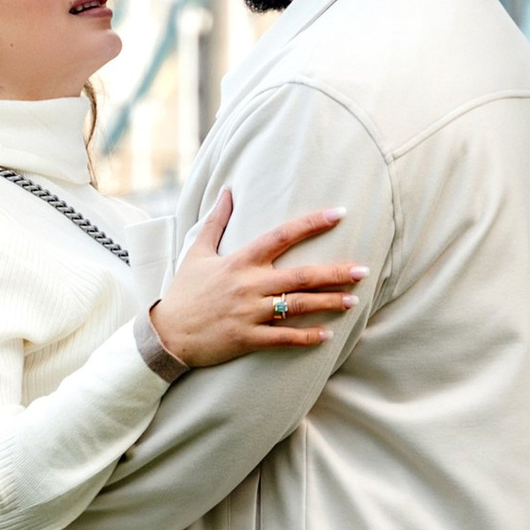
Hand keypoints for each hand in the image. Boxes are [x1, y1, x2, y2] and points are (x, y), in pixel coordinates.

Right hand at [147, 195, 364, 370]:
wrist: (166, 335)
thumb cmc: (184, 292)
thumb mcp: (197, 252)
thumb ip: (216, 222)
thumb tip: (227, 190)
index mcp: (239, 261)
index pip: (281, 235)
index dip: (311, 224)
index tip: (339, 214)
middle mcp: (248, 285)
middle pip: (301, 275)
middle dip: (335, 273)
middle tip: (362, 270)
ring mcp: (249, 313)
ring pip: (297, 307)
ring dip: (328, 304)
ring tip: (353, 300)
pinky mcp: (247, 338)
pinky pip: (283, 338)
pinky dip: (307, 337)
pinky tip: (328, 336)